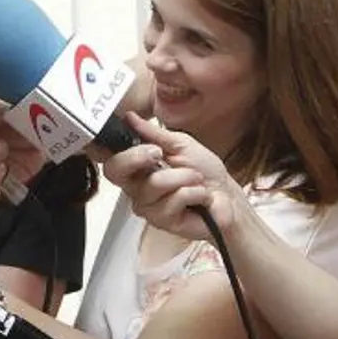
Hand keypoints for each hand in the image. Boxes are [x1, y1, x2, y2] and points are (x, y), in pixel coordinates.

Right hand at [101, 114, 238, 241]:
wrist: (227, 196)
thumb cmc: (204, 171)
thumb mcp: (180, 144)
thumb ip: (154, 133)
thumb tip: (130, 117)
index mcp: (136, 166)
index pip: (110, 159)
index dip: (115, 150)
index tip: (143, 143)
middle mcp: (135, 187)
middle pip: (116, 171)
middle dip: (140, 157)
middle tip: (162, 154)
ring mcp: (146, 206)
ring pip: (154, 183)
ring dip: (184, 177)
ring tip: (196, 180)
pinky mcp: (161, 221)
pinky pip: (174, 198)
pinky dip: (194, 192)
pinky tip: (200, 198)